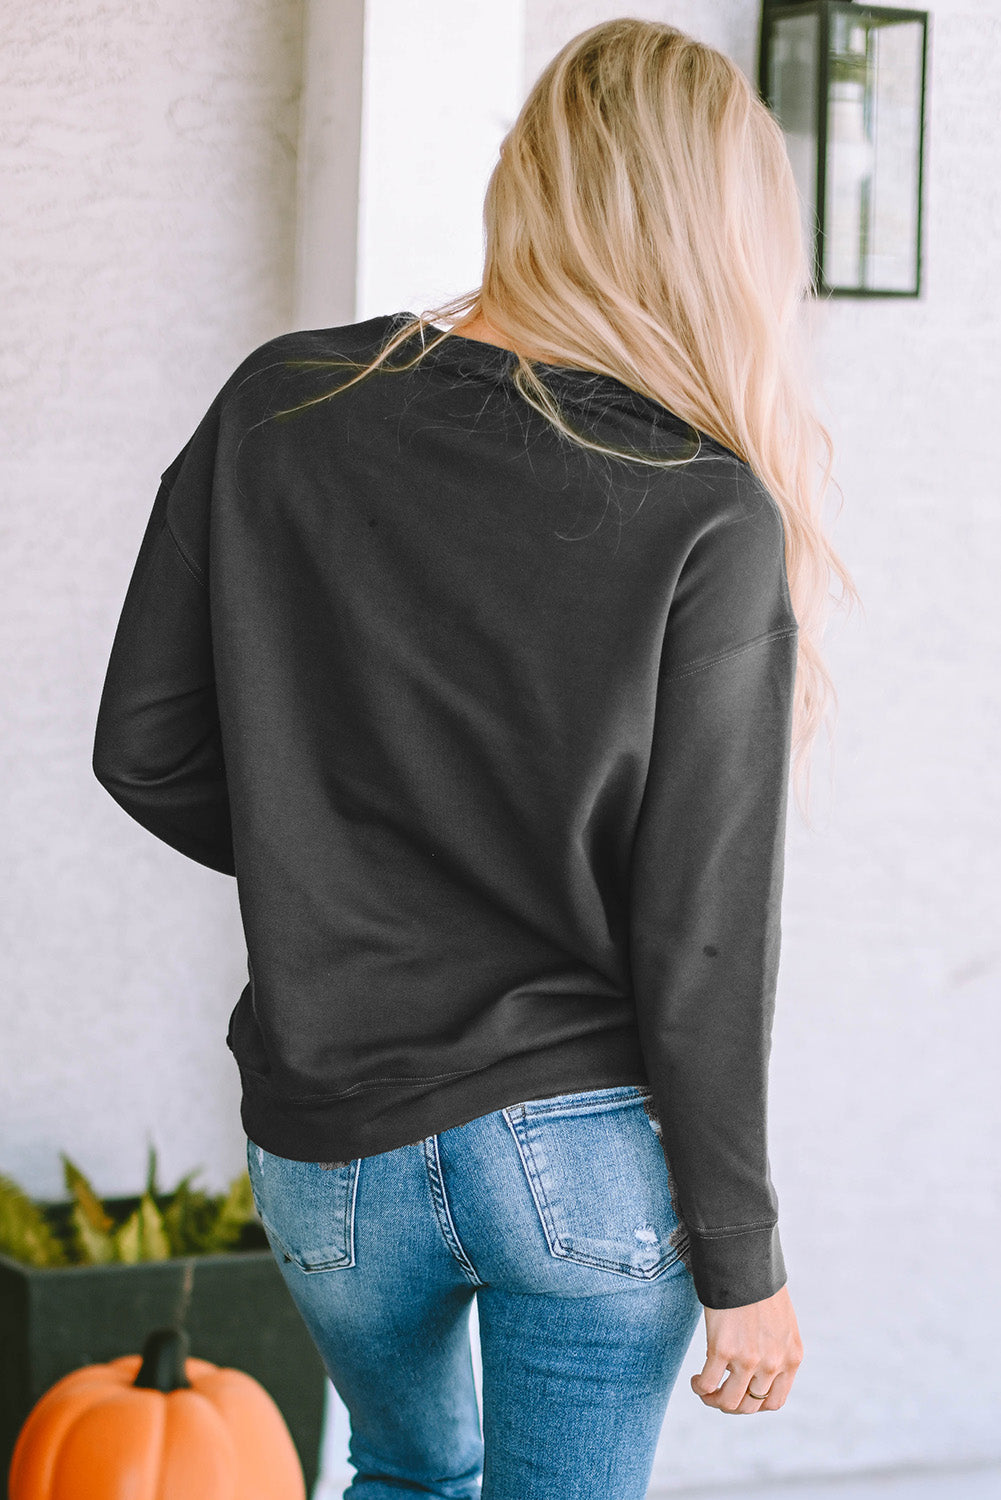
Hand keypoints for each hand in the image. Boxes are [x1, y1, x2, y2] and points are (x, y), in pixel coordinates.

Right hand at [690, 1282, 802, 1412]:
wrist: (745, 1260)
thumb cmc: (760, 1284)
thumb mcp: (782, 1322)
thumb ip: (776, 1347)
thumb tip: (758, 1366)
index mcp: (791, 1357)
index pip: (773, 1401)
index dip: (753, 1404)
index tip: (739, 1393)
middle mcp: (773, 1364)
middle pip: (749, 1405)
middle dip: (730, 1403)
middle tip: (717, 1393)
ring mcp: (748, 1359)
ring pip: (729, 1402)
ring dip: (713, 1400)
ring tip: (703, 1389)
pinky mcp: (723, 1349)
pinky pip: (707, 1384)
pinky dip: (699, 1387)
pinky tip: (695, 1380)